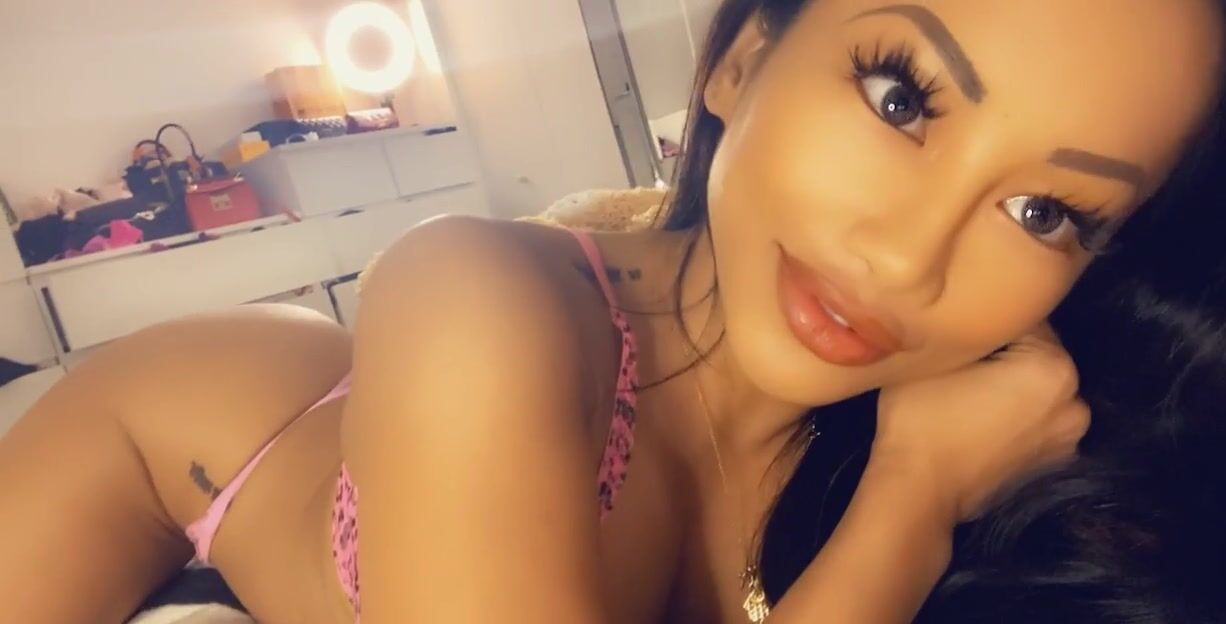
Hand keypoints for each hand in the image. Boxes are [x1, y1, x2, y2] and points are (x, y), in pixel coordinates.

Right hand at [873, 323, 1089, 523]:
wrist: (918, 491)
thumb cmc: (923, 418)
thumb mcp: (941, 354)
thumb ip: (970, 328)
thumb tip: (978, 318)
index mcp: (1055, 369)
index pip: (1024, 321)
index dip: (986, 322)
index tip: (960, 333)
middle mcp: (1075, 403)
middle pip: (1037, 357)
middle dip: (1005, 355)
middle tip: (962, 363)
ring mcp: (1069, 439)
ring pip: (1035, 389)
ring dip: (1011, 385)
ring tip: (968, 394)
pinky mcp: (1053, 463)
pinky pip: (1034, 421)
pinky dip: (1014, 416)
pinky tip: (979, 421)